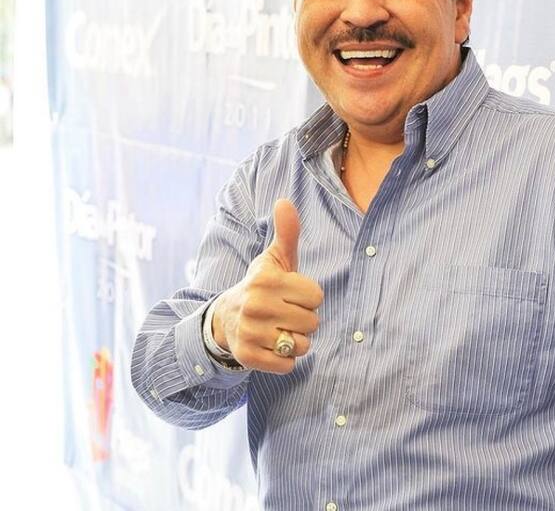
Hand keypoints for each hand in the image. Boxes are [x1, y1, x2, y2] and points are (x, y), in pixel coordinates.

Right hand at [212, 198, 322, 372]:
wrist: (225, 318)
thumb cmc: (262, 285)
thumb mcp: (274, 259)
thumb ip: (287, 232)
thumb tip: (285, 201)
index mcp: (266, 280)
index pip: (316, 296)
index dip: (308, 297)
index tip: (291, 294)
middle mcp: (255, 306)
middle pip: (312, 322)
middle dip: (304, 319)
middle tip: (284, 313)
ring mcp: (250, 333)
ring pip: (302, 345)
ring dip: (296, 340)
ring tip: (278, 329)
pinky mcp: (248, 358)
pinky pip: (288, 365)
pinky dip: (285, 359)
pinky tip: (271, 345)